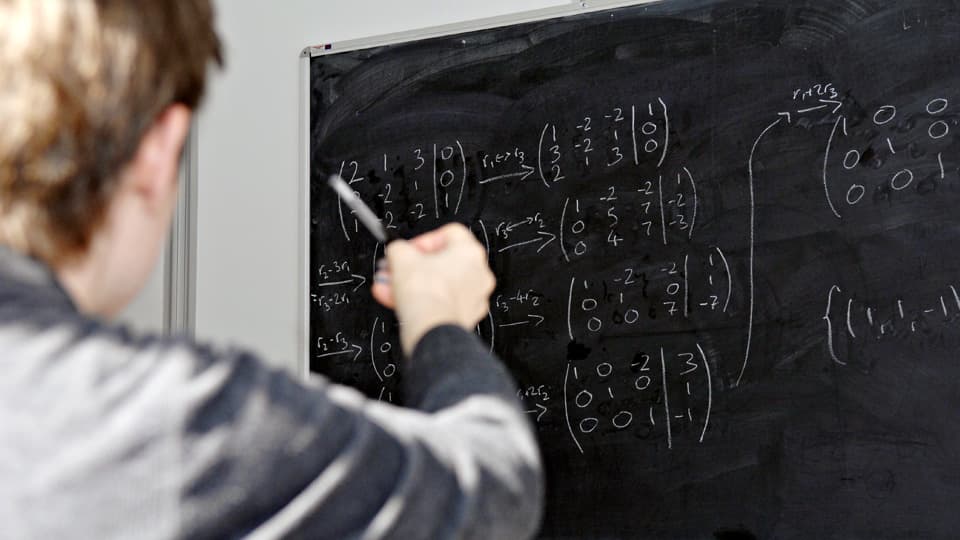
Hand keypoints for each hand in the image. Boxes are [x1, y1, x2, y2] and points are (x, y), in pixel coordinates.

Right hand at [371, 223, 494, 354]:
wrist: (431, 327)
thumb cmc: (426, 294)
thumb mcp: (400, 256)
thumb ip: (398, 247)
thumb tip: (396, 250)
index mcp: (470, 251)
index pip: (447, 234)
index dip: (422, 241)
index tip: (407, 251)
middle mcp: (478, 273)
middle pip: (441, 262)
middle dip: (412, 266)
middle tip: (396, 270)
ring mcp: (475, 296)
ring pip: (439, 284)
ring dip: (413, 284)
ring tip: (391, 288)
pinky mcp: (466, 315)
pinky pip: (442, 302)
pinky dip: (423, 301)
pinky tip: (400, 302)